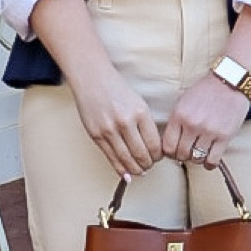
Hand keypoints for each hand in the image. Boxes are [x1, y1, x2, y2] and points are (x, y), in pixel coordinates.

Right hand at [28, 0, 162, 178]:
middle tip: (150, 165)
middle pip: (142, 154)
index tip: (158, 157)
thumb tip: (152, 148)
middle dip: (148, 164)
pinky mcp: (96, 135)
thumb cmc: (115, 88)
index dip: (158, 156)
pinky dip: (120, 168)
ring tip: (140, 170)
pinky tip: (126, 173)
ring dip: (136, 169)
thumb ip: (145, 124)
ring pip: (126, 159)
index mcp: (140, 112)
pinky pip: (111, 157)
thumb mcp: (138, 102)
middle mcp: (125, 122)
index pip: (155, 144)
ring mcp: (109, 130)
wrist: (91, 78)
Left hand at [162, 73, 250, 167]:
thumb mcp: (183, 101)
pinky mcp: (224, 136)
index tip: (174, 151)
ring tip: (198, 153)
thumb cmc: (205, 91)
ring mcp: (209, 131)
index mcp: (179, 115)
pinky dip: (209, 163)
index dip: (169, 152)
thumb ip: (176, 121)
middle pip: (181, 154)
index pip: (167, 146)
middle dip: (182, 156)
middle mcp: (192, 124)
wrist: (230, 81)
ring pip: (196, 158)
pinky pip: (212, 160)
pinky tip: (209, 158)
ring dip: (196, 159)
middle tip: (186, 152)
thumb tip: (170, 144)